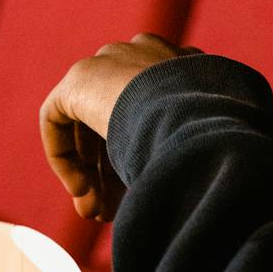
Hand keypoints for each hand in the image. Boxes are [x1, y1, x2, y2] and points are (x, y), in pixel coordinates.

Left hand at [39, 32, 194, 221]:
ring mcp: (110, 63)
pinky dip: (66, 156)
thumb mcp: (209, 142)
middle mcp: (143, 56)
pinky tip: (81, 189)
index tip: (141, 193)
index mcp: (182, 65)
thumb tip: (198, 183)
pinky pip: (59, 118)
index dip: (142, 154)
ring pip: (89, 124)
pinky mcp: (80, 78)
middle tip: (110, 214)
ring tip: (95, 215)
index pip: (153, 108)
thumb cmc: (213, 138)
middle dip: (111, 171)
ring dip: (91, 172)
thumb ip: (191, 148)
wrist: (194, 115)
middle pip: (116, 119)